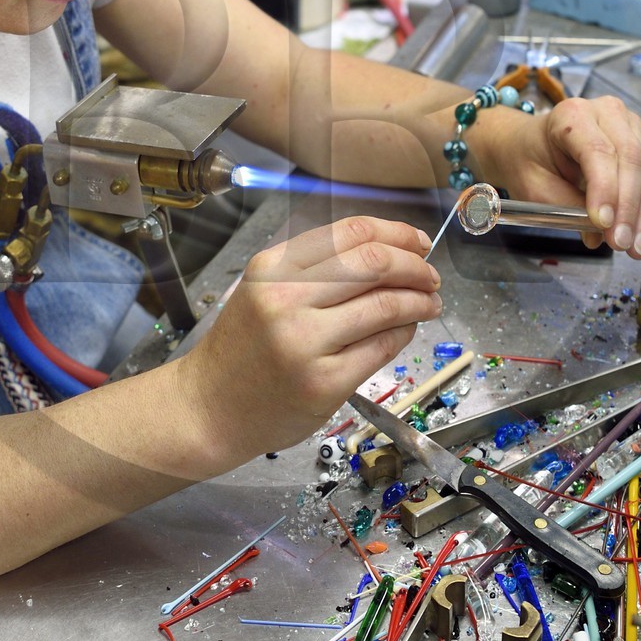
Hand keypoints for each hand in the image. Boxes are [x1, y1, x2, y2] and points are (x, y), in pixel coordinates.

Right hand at [176, 216, 441, 459]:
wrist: (209, 407)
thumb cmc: (242, 349)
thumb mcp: (264, 292)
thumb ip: (315, 270)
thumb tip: (390, 253)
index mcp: (272, 268)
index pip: (351, 232)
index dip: (395, 233)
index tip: (418, 242)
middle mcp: (287, 299)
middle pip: (374, 263)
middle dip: (415, 266)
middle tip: (431, 275)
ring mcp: (306, 342)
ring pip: (385, 305)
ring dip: (418, 301)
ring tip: (429, 303)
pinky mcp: (324, 383)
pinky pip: (381, 347)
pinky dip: (403, 333)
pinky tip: (406, 330)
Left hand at [470, 95, 640, 258]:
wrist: (531, 146)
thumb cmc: (531, 161)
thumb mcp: (534, 185)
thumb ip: (565, 208)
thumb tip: (598, 236)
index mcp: (573, 114)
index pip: (598, 151)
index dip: (606, 189)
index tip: (604, 225)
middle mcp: (609, 114)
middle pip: (633, 160)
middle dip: (631, 208)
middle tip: (622, 244)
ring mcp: (634, 128)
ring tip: (638, 250)